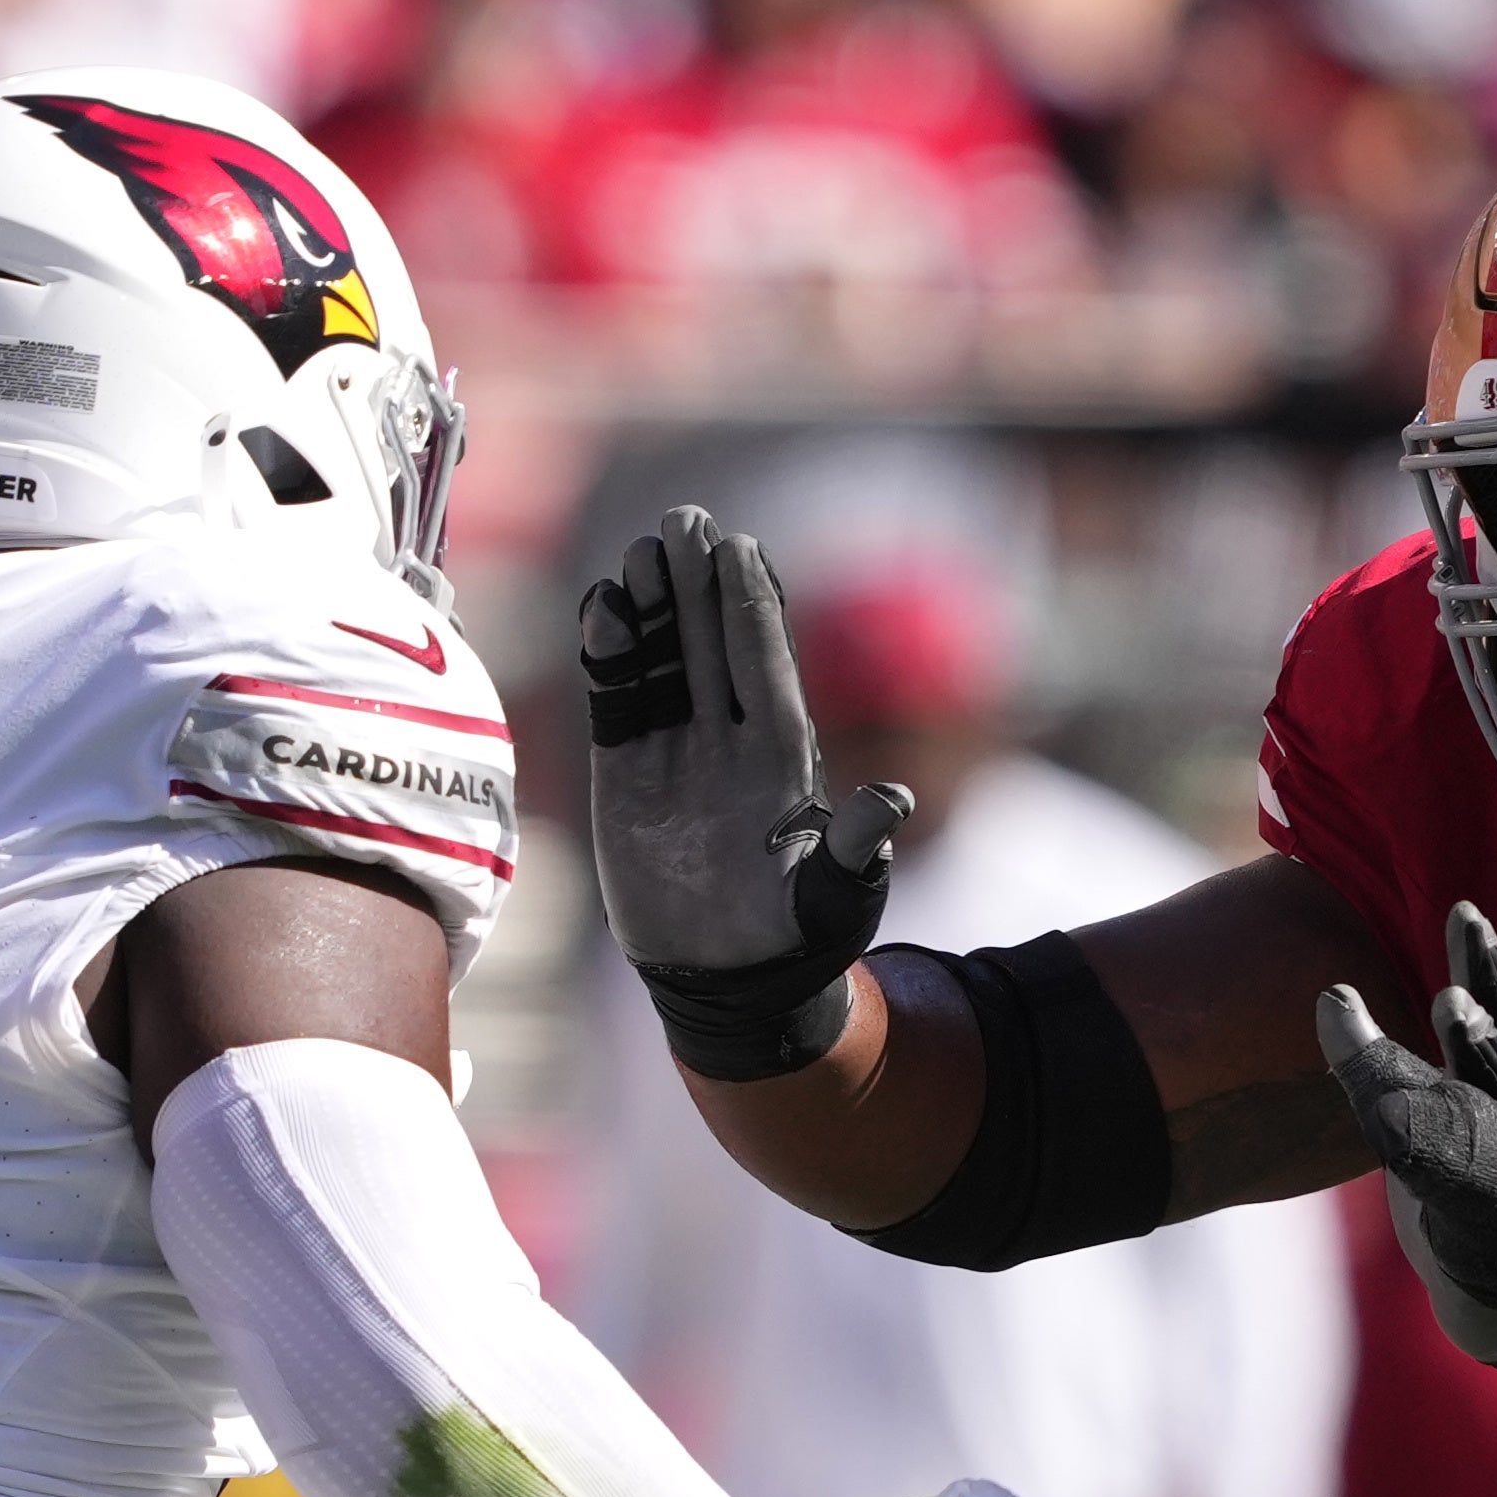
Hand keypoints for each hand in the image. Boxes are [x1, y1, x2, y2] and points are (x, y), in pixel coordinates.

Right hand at [578, 504, 908, 1077]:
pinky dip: (607, 657)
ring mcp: (677, 752)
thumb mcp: (837, 897)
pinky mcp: (628, 771)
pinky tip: (601, 606)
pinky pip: (616, 701)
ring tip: (640, 550)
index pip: (765, 665)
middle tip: (685, 518)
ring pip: (662, 661)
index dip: (751, 606)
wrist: (729, 978)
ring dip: (650, 608)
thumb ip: (857, 849)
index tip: (740, 547)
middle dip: (698, 583)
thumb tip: (895, 802)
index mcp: (782, 759)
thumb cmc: (797, 938)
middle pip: (711, 643)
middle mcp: (729, 742)